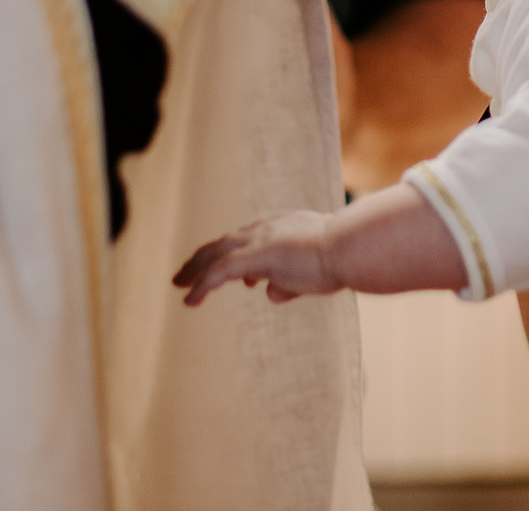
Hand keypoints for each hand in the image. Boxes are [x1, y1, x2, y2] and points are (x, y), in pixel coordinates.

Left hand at [173, 211, 338, 305]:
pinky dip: (201, 285)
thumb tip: (271, 293)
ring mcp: (259, 240)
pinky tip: (190, 301)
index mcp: (280, 228)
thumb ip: (289, 281)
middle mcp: (265, 229)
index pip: (246, 239)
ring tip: (178, 284)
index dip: (229, 255)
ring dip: (194, 269)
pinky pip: (219, 272)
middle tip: (182, 274)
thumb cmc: (341, 259)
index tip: (223, 275)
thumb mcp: (311, 273)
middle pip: (223, 242)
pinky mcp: (256, 256)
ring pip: (215, 254)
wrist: (350, 248)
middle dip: (201, 258)